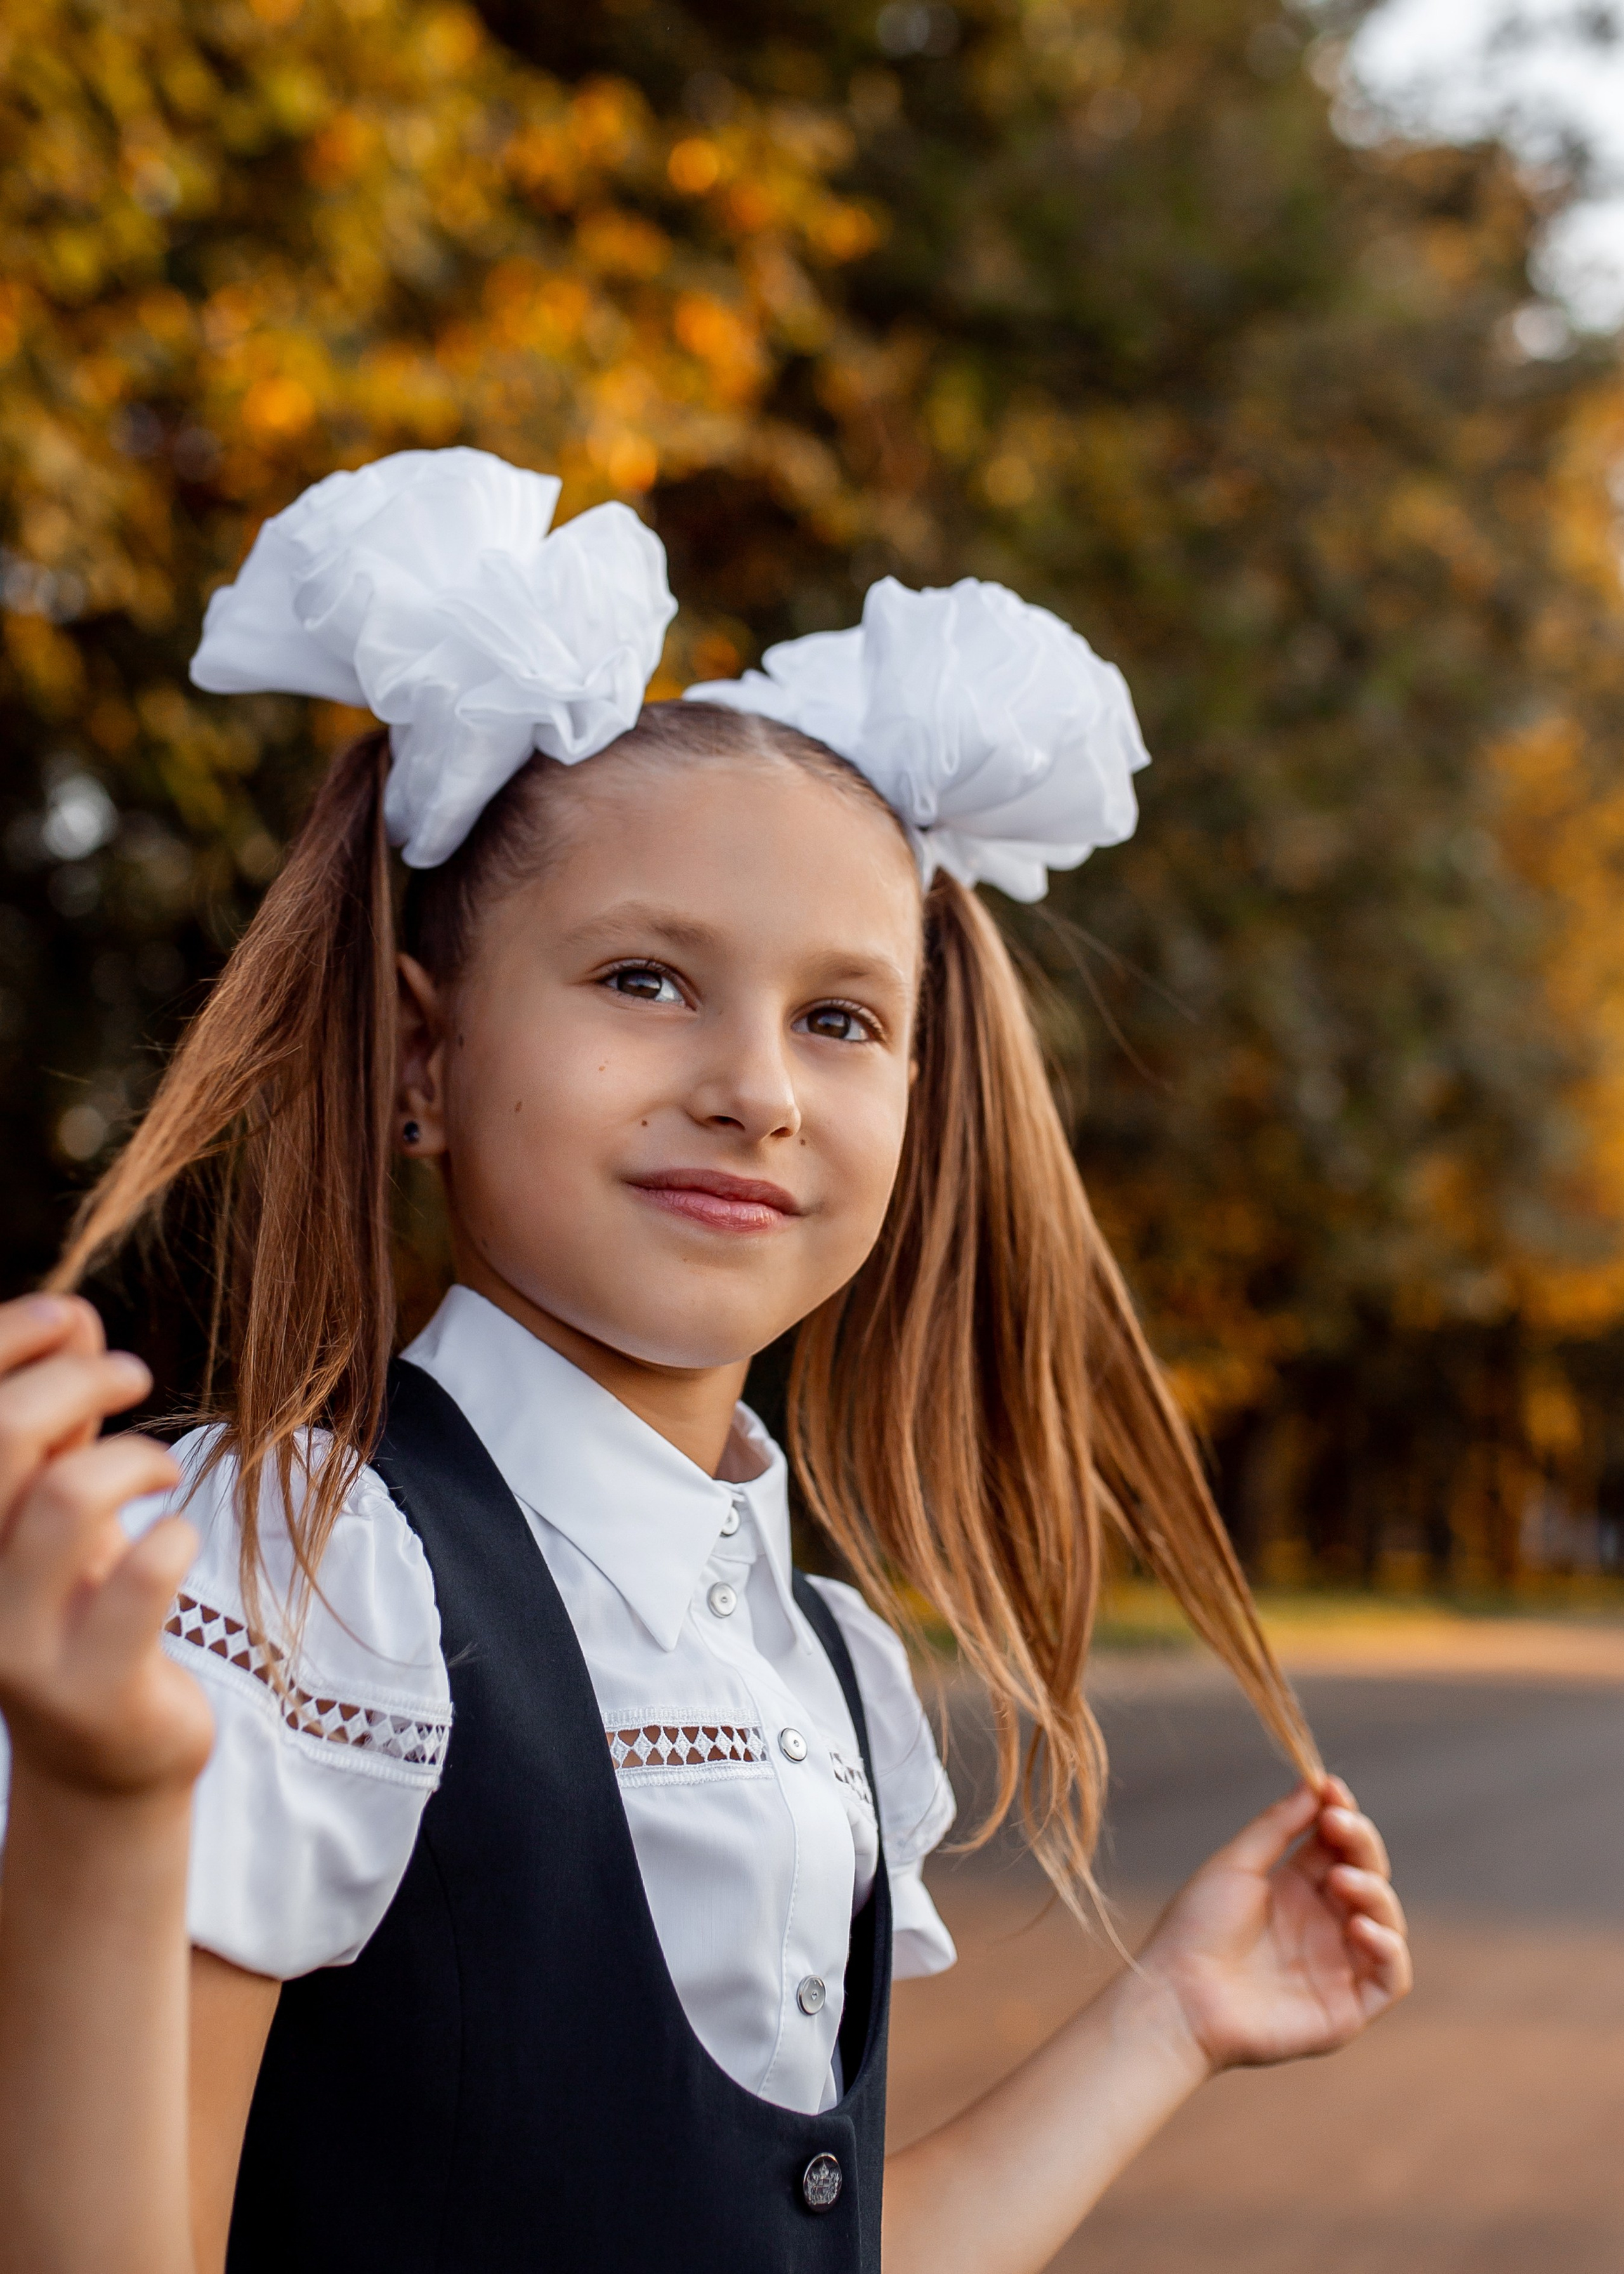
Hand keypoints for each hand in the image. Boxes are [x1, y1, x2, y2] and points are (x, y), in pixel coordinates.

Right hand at [0, 1293, 211, 1801]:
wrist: (104, 1754)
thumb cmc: (84, 1605)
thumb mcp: (59, 1504)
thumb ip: (60, 1422)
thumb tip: (71, 1320)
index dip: (9, 1337)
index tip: (73, 1315)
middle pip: (1, 1439)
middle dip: (77, 1383)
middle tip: (135, 1376)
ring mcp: (18, 1642)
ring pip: (64, 1500)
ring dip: (133, 1459)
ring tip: (160, 1469)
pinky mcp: (90, 1686)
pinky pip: (139, 1578)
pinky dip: (174, 1538)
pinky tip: (178, 1541)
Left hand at [1137, 1776, 1410, 2074]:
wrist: (1178, 1996)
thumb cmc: (1196, 1929)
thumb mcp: (1236, 1864)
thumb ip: (1278, 1826)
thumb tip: (1314, 1783)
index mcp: (1295, 1890)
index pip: (1338, 1848)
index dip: (1342, 1816)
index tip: (1332, 1788)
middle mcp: (1322, 1925)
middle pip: (1367, 1877)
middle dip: (1360, 1844)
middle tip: (1339, 1823)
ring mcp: (1337, 1967)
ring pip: (1386, 1922)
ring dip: (1375, 1892)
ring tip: (1342, 1878)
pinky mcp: (1347, 2009)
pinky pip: (1391, 1978)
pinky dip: (1388, 1949)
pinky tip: (1360, 1926)